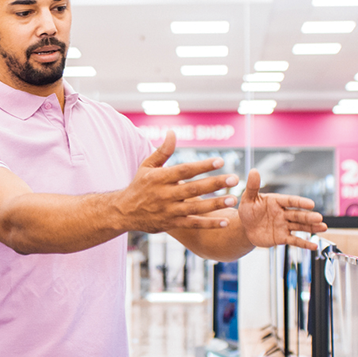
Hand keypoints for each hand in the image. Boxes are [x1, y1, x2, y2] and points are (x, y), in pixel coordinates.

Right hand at [115, 131, 239, 232]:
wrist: (124, 212)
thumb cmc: (139, 185)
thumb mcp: (147, 166)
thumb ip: (163, 151)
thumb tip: (172, 132)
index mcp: (160, 178)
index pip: (185, 170)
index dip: (202, 166)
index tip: (220, 161)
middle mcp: (165, 195)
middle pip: (193, 189)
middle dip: (215, 184)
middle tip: (234, 179)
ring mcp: (169, 211)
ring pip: (195, 208)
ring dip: (216, 204)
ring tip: (233, 199)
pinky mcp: (171, 224)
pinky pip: (193, 224)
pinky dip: (209, 224)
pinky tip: (225, 221)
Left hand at [237, 170, 326, 249]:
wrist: (245, 227)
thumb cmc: (248, 210)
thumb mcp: (248, 198)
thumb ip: (252, 186)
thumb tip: (254, 171)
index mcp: (277, 202)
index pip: (290, 201)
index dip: (300, 202)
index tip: (311, 204)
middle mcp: (283, 213)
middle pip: (298, 215)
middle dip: (309, 217)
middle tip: (319, 218)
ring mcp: (284, 226)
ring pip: (300, 227)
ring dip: (312, 227)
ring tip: (323, 227)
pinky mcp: (282, 237)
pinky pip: (294, 241)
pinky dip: (304, 244)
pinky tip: (313, 246)